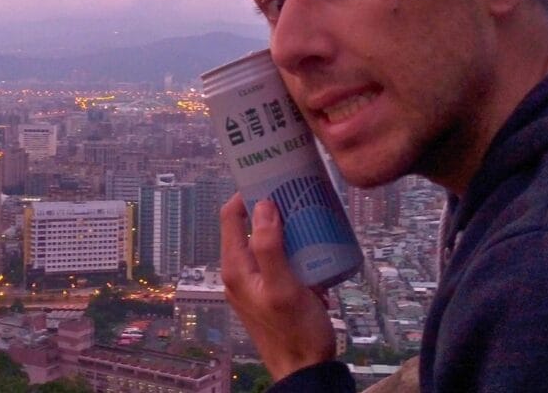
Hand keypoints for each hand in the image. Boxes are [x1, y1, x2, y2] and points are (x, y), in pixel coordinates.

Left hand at [220, 193, 335, 380]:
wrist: (305, 370)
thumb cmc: (295, 332)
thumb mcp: (283, 286)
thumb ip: (269, 247)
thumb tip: (263, 205)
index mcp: (235, 267)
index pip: (231, 215)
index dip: (247, 193)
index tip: (270, 177)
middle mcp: (240, 272)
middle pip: (250, 225)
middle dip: (272, 208)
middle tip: (296, 192)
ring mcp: (255, 281)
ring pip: (268, 241)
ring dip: (287, 228)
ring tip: (310, 214)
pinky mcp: (271, 288)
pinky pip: (280, 258)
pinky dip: (295, 248)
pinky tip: (316, 248)